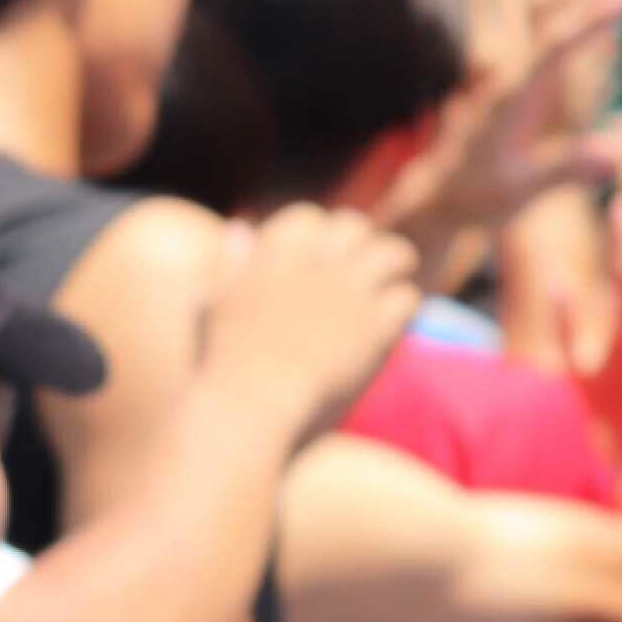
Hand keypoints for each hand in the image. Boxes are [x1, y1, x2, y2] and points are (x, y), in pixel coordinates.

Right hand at [199, 204, 420, 440]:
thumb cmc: (223, 362)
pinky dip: (404, 304)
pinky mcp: (374, 326)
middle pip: (353, 227)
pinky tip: (397, 318)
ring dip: (397, 261)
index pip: (308, 218)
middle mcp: (316, 263)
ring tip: (401, 271)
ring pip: (392, 253)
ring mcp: (349, 292)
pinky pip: (405, 298)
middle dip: (362, 239)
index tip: (324, 249)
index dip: (319, 232)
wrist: (250, 403)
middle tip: (369, 257)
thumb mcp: (215, 301)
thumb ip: (231, 262)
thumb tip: (240, 227)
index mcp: (275, 251)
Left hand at [385, 0, 621, 238]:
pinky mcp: (503, 66)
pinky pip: (527, 13)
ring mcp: (504, 63)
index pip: (557, 48)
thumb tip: (614, 153)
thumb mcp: (520, 193)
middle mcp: (507, 69)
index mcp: (513, 98)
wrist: (437, 195)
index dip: (594, 21)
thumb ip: (564, 171)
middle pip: (556, 8)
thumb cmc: (480, 200)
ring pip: (544, 1)